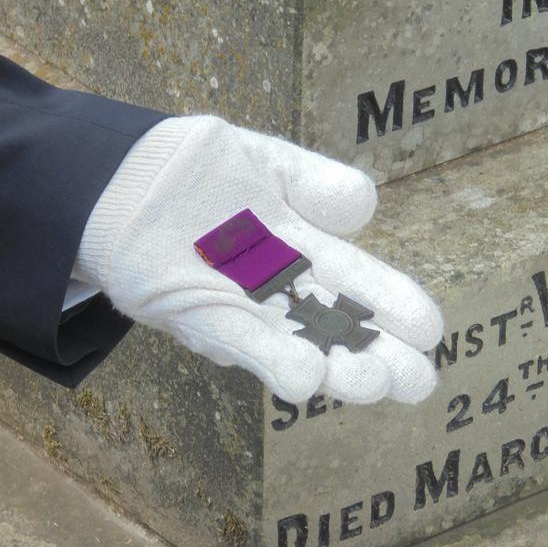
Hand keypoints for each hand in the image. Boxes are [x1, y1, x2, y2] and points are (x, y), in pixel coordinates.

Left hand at [73, 116, 442, 403]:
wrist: (118, 175)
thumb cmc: (198, 171)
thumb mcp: (268, 164)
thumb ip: (317, 184)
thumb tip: (365, 205)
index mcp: (306, 252)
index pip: (361, 284)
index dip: (395, 307)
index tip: (429, 331)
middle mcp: (278, 292)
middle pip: (337, 330)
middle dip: (377, 358)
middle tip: (415, 381)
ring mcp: (239, 306)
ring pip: (294, 344)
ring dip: (332, 369)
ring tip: (367, 382)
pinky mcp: (192, 312)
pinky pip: (236, 339)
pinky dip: (269, 359)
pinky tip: (304, 379)